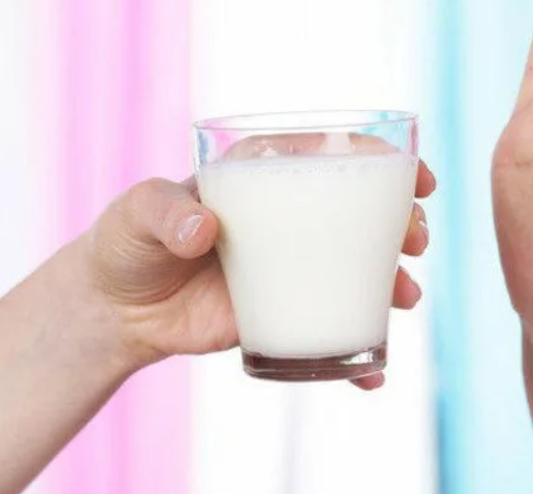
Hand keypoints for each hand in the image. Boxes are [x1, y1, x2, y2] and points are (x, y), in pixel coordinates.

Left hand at [72, 156, 435, 389]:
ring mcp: (289, 268)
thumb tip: (203, 228)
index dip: (382, 163)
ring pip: (356, 269)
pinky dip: (356, 354)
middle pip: (359, 213)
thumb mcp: (138, 213)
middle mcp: (286, 219)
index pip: (331, 157)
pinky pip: (329, 327)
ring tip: (405, 298)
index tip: (417, 180)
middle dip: (401, 224)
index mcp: (263, 176)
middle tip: (414, 241)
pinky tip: (374, 375)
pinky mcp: (282, 311)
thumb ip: (166, 213)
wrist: (115, 310)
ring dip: (393, 281)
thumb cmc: (127, 241)